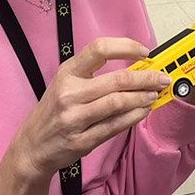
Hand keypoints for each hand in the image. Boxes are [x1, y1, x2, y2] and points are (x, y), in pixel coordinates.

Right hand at [13, 38, 169, 179]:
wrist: (32, 147)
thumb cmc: (54, 111)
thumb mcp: (65, 83)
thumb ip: (94, 73)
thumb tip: (135, 65)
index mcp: (67, 73)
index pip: (99, 49)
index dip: (126, 47)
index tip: (144, 52)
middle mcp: (69, 93)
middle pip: (117, 79)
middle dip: (146, 77)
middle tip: (162, 78)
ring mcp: (75, 118)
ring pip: (119, 103)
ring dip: (143, 97)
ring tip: (155, 95)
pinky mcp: (82, 140)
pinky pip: (115, 126)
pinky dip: (134, 117)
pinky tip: (143, 111)